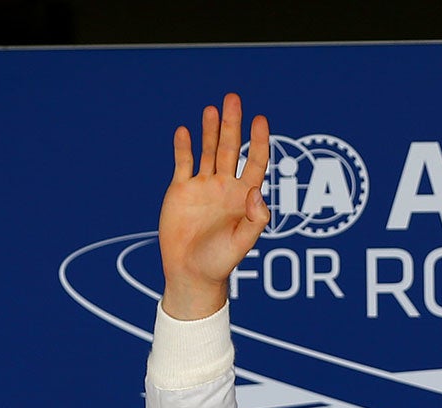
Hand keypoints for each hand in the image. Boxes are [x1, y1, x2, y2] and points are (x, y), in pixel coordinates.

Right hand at [159, 93, 270, 320]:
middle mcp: (225, 187)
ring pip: (208, 151)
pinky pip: (183, 163)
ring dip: (210, 130)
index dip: (259, 142)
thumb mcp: (242, 243)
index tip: (260, 120)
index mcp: (244, 197)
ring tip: (211, 108)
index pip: (256, 162)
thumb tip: (256, 191)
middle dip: (233, 124)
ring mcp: (203, 187)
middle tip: (233, 99)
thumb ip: (255, 219)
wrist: (191, 274)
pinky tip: (184, 131)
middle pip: (231, 148)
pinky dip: (183, 147)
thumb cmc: (220, 262)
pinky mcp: (181, 190)